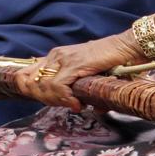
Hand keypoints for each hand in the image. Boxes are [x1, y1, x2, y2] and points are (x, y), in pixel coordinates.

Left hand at [15, 32, 144, 111]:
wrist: (127, 47)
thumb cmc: (112, 62)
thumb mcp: (88, 75)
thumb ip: (81, 90)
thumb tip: (84, 108)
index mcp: (55, 57)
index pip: (27, 75)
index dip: (31, 92)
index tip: (50, 102)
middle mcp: (56, 55)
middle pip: (30, 82)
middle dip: (44, 99)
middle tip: (64, 105)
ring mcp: (63, 58)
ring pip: (43, 86)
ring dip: (56, 101)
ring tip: (73, 105)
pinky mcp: (74, 64)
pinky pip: (59, 86)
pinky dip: (66, 99)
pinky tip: (78, 104)